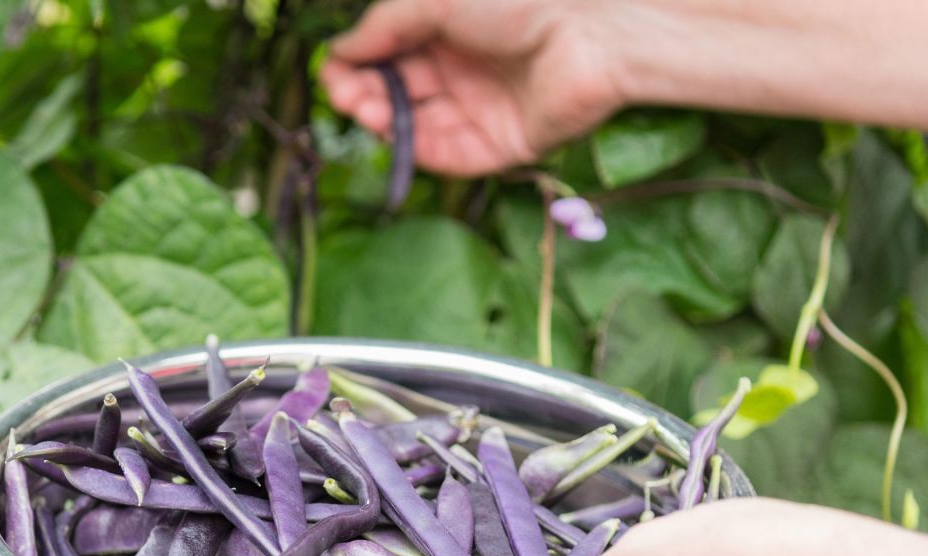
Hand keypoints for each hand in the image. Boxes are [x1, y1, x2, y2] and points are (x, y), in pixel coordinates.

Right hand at [320, 0, 625, 175]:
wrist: (594, 31)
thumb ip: (384, 26)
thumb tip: (340, 51)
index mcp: (450, 28)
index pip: (390, 53)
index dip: (357, 65)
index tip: (334, 72)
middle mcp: (464, 69)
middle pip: (399, 92)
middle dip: (365, 94)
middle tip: (347, 97)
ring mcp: (482, 109)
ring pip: (419, 126)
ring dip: (385, 122)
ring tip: (368, 112)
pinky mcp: (501, 145)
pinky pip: (451, 156)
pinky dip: (418, 150)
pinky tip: (397, 135)